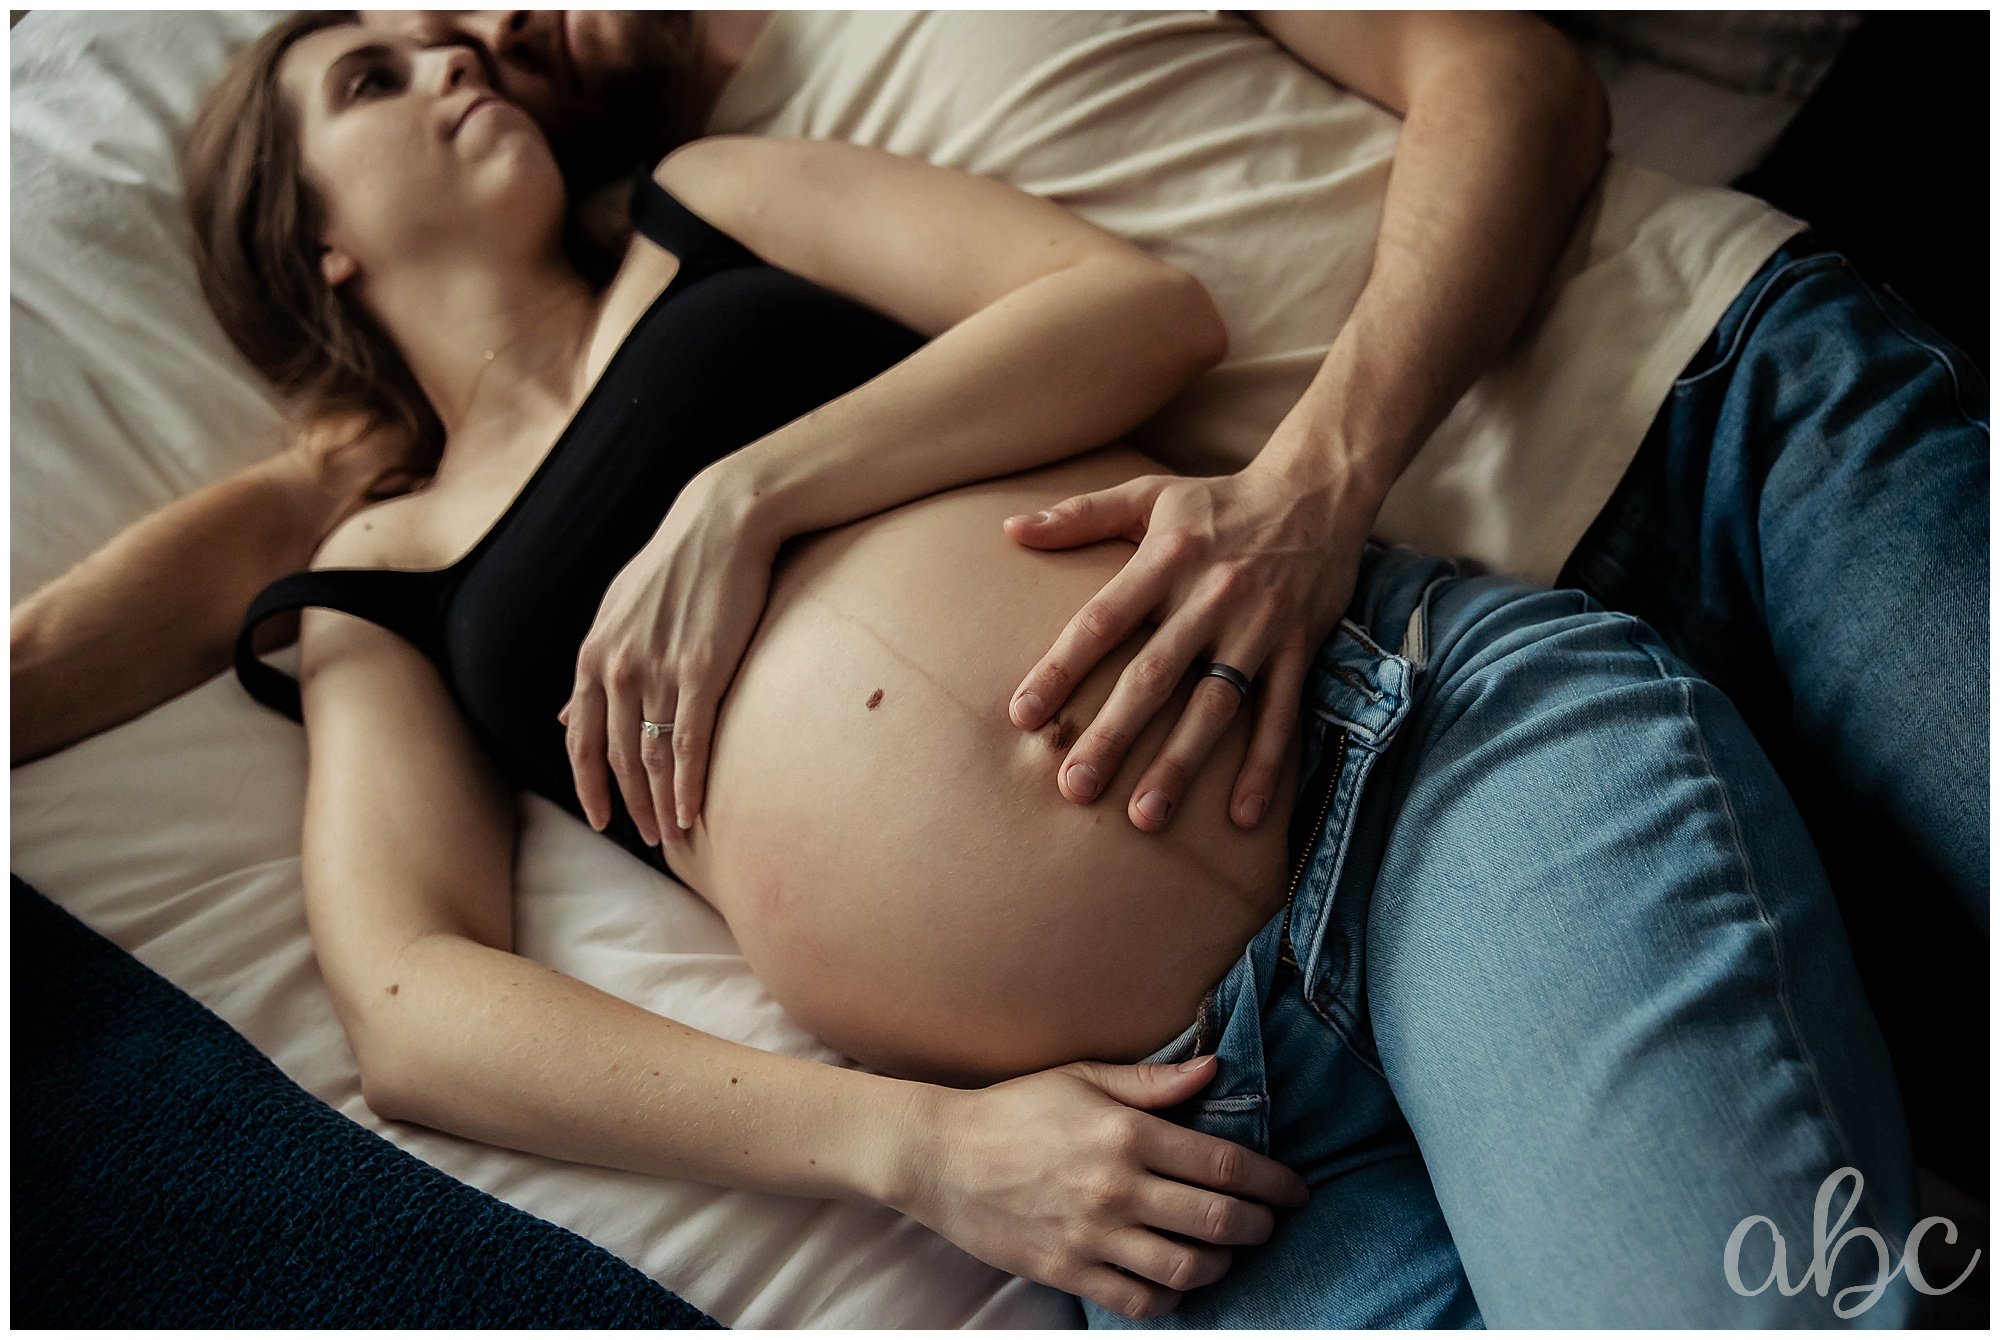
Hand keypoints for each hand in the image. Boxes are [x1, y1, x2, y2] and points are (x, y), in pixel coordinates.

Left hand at [557, 466, 779, 845]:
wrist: (721, 524)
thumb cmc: (674, 568)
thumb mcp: (616, 615)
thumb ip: (592, 671)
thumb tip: (566, 719)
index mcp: (593, 657)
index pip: (583, 742)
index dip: (589, 788)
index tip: (601, 821)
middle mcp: (617, 669)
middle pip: (619, 758)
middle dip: (631, 805)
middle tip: (649, 838)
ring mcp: (657, 671)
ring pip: (653, 757)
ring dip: (661, 803)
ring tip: (673, 835)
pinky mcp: (701, 670)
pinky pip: (690, 742)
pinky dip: (688, 784)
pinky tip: (693, 813)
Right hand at [891, 1056, 1310, 1320]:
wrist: (941, 1156)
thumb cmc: (1014, 1109)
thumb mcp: (1082, 1077)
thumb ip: (1152, 1082)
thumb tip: (1214, 1069)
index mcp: (1127, 1134)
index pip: (1227, 1166)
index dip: (1274, 1182)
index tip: (1295, 1190)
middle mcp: (1117, 1189)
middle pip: (1219, 1221)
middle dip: (1260, 1226)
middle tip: (1268, 1222)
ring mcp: (1093, 1236)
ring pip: (1188, 1269)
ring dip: (1221, 1264)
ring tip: (1224, 1250)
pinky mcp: (1069, 1271)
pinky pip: (1140, 1301)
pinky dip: (1171, 1297)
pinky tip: (1175, 1279)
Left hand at [1001, 464, 1368, 832]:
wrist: (1318, 491)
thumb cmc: (1219, 501)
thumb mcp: (1149, 494)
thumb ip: (1080, 515)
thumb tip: (1010, 530)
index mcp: (1166, 559)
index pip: (1103, 620)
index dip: (1062, 668)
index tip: (1024, 715)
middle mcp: (1211, 596)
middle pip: (1154, 674)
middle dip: (1114, 734)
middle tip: (1075, 787)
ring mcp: (1259, 625)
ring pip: (1215, 704)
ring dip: (1181, 763)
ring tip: (1145, 816)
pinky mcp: (1300, 647)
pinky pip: (1282, 714)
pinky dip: (1264, 766)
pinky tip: (1240, 817)